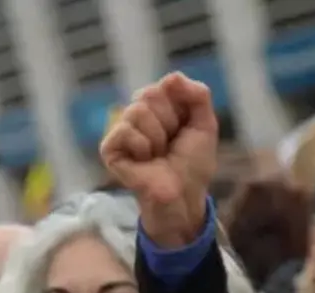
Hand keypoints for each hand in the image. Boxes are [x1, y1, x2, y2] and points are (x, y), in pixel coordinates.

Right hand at [101, 72, 217, 246]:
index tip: (184, 129)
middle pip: (149, 94)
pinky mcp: (109, 149)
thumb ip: (197, 95)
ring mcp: (122, 131)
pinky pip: (125, 130)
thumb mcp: (205, 124)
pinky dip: (142, 147)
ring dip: (157, 137)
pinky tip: (144, 161)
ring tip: (158, 155)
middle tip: (170, 144)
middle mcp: (137, 115)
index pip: (166, 85)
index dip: (181, 108)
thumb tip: (172, 76)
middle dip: (169, 121)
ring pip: (137, 111)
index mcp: (158, 106)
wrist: (185, 195)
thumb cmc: (193, 163)